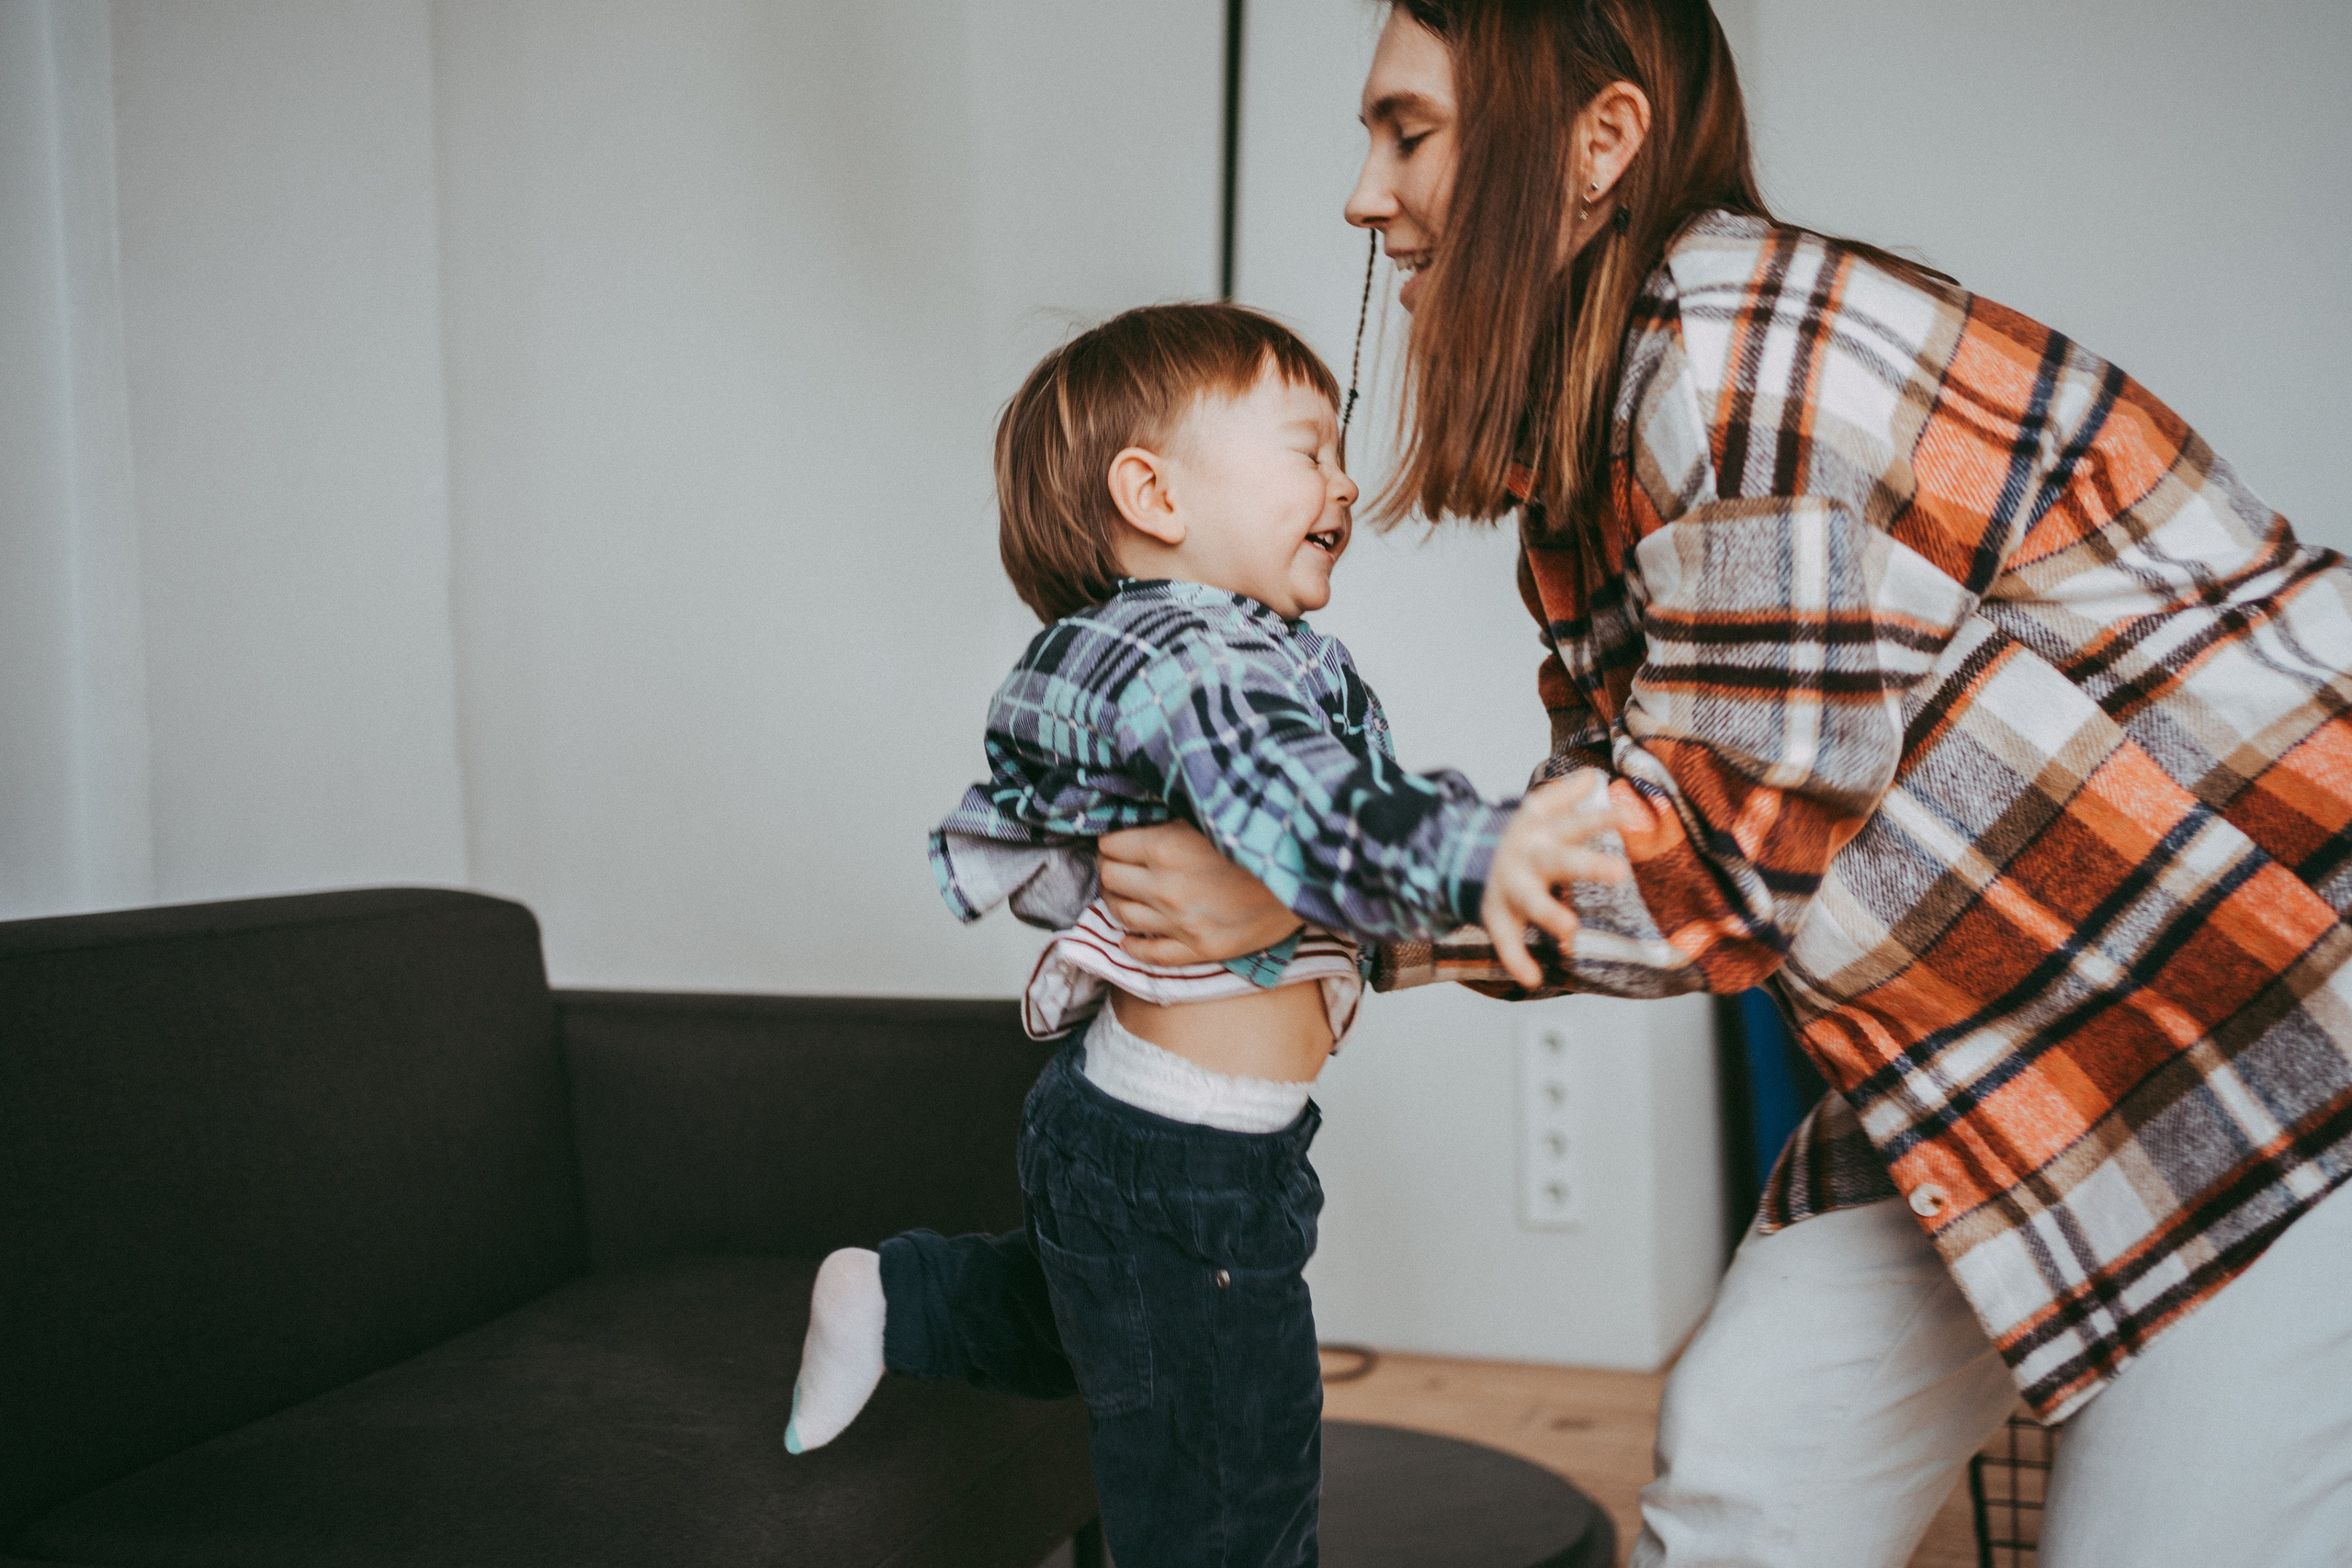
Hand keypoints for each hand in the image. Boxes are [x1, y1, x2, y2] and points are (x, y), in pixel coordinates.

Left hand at [1097, 822, 1300, 965]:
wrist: (1310, 875)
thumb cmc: (1264, 836)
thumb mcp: (1211, 813)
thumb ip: (1174, 818)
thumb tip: (1142, 814)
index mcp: (1165, 848)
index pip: (1110, 845)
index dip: (1111, 841)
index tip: (1119, 841)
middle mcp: (1165, 888)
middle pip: (1110, 879)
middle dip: (1111, 869)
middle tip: (1121, 866)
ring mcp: (1181, 923)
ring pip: (1122, 916)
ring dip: (1116, 903)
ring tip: (1125, 895)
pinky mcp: (1200, 949)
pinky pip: (1150, 955)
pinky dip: (1132, 946)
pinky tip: (1130, 940)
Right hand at [1480, 770, 1630, 987]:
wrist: (1461, 858)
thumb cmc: (1519, 840)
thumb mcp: (1537, 812)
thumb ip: (1565, 796)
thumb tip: (1593, 776)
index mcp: (1542, 834)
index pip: (1574, 824)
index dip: (1598, 819)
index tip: (1624, 815)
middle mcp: (1528, 859)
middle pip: (1559, 860)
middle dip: (1587, 866)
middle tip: (1620, 872)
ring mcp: (1511, 889)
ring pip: (1530, 901)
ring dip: (1549, 914)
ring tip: (1570, 930)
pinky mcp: (1497, 916)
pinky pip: (1505, 940)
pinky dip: (1516, 960)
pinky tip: (1532, 979)